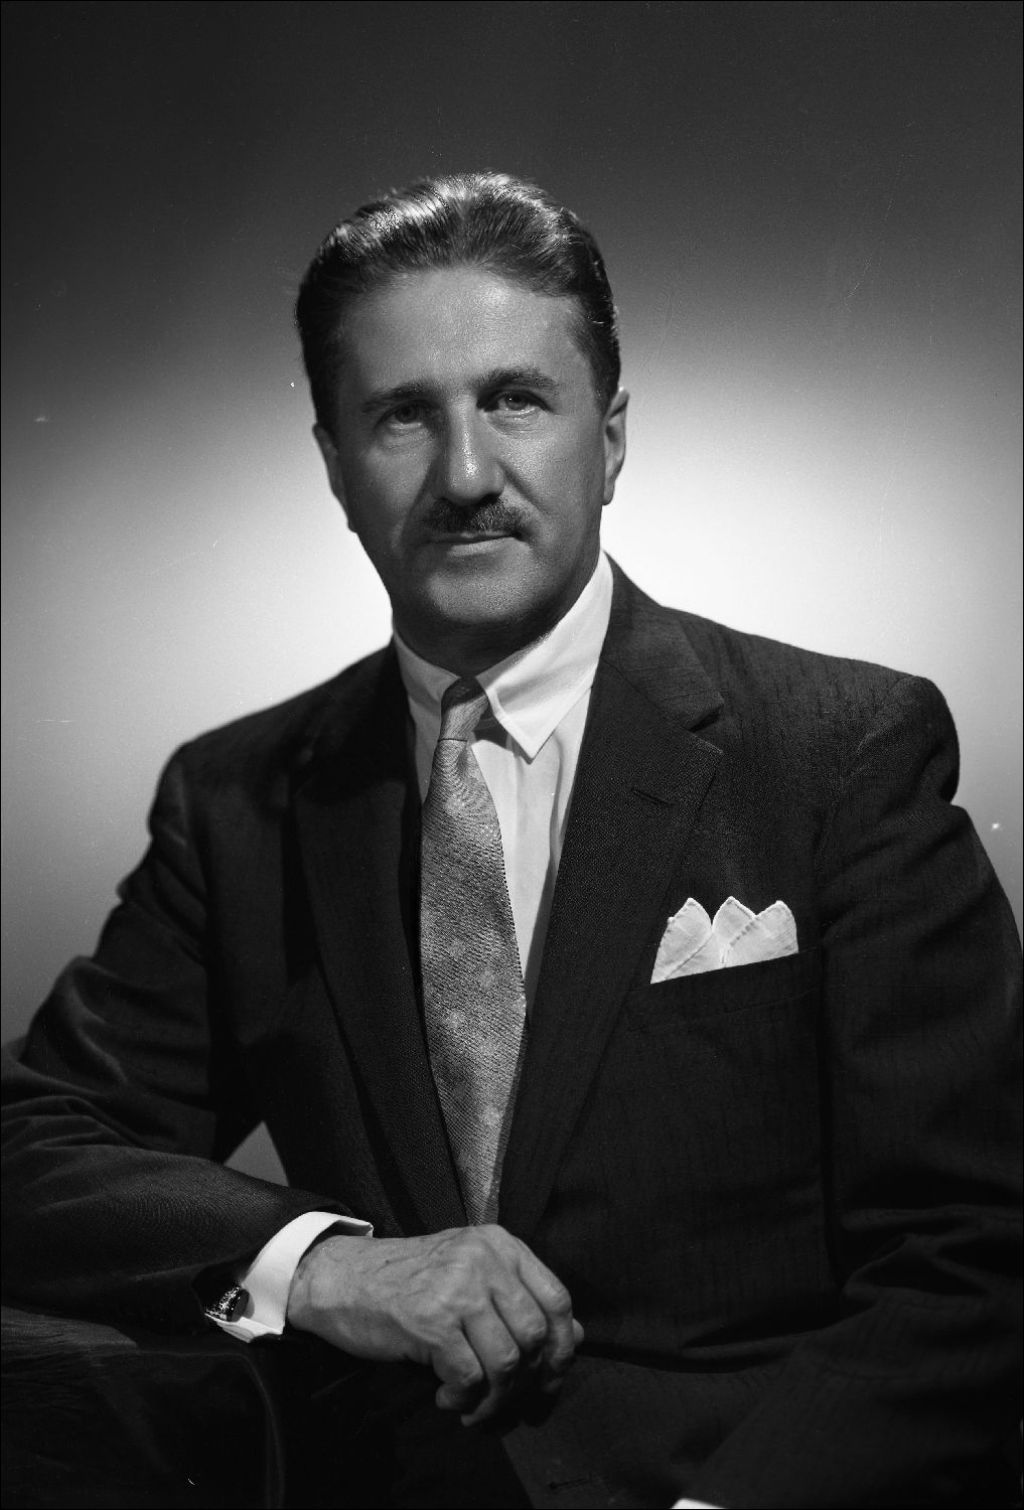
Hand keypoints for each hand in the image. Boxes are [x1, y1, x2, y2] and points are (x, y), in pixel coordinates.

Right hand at [286, 1223, 581, 1423]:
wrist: (344, 1278)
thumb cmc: (411, 1280)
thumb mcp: (471, 1276)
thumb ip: (521, 1299)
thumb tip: (574, 1337)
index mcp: (500, 1244)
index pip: (557, 1298)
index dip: (561, 1347)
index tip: (548, 1377)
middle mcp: (484, 1259)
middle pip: (535, 1335)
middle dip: (528, 1382)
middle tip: (508, 1402)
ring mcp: (457, 1288)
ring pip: (506, 1362)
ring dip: (494, 1400)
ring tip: (474, 1407)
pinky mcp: (430, 1321)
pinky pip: (469, 1377)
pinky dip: (463, 1399)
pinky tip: (447, 1398)